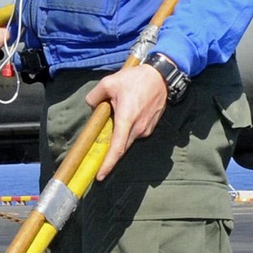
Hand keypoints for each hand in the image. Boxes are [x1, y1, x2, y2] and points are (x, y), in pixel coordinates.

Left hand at [86, 65, 168, 179]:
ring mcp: (146, 129)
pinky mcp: (150, 127)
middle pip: (121, 147)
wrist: (161, 76)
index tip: (100, 176)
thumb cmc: (135, 79)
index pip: (117, 147)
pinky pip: (134, 133)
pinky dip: (127, 130)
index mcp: (127, 119)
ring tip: (116, 116)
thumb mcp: (109, 83)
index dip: (108, 163)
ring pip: (127, 139)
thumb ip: (94, 96)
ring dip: (118, 135)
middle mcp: (138, 128)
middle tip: (97, 154)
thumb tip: (91, 106)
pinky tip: (126, 115)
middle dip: (109, 153)